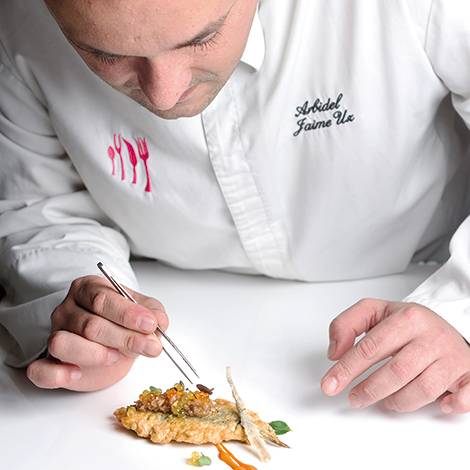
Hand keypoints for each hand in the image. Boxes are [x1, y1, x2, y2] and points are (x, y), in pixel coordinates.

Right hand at [26, 275, 168, 391]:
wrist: (110, 343)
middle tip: (150, 347)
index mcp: (88, 289)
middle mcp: (68, 309)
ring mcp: (55, 334)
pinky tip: (77, 374)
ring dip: (95, 354)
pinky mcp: (49, 362)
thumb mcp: (143, 311)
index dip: (128, 314)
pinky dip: (57, 374)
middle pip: (90, 324)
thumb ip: (152, 313)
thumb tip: (159, 321)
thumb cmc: (122, 322)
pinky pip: (41, 370)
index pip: (103, 299)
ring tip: (117, 356)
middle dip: (125, 338)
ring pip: (63, 343)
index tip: (150, 325)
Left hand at [320, 298, 469, 413]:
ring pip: (423, 389)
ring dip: (398, 401)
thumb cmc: (408, 323)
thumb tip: (335, 352)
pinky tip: (441, 405)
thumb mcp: (374, 311)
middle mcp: (431, 336)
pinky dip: (453, 404)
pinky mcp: (467, 373)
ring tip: (382, 401)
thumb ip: (347, 324)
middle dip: (369, 390)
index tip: (331, 384)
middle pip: (396, 371)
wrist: (447, 325)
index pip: (371, 347)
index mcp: (407, 318)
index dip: (347, 368)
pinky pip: (465, 395)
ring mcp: (451, 356)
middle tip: (353, 398)